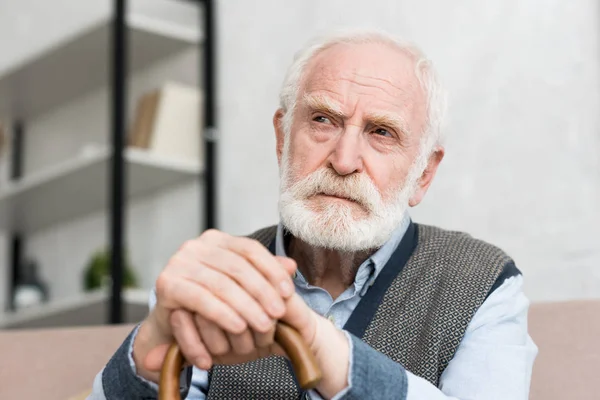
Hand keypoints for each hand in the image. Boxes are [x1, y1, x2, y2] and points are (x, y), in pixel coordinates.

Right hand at [132, 229, 296, 381]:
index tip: (288, 292)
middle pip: (237, 267)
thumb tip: (291, 265)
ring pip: (222, 284)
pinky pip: (201, 299)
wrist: (173, 329)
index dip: (272, 270)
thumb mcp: (241, 288)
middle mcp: (195, 246)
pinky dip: (222, 314)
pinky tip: (238, 327)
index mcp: (215, 240)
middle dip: (262, 291)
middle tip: (278, 313)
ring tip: (264, 325)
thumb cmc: (210, 305)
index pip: (250, 249)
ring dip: (246, 307)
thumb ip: (263, 274)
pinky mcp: (167, 284)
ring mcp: (178, 263)